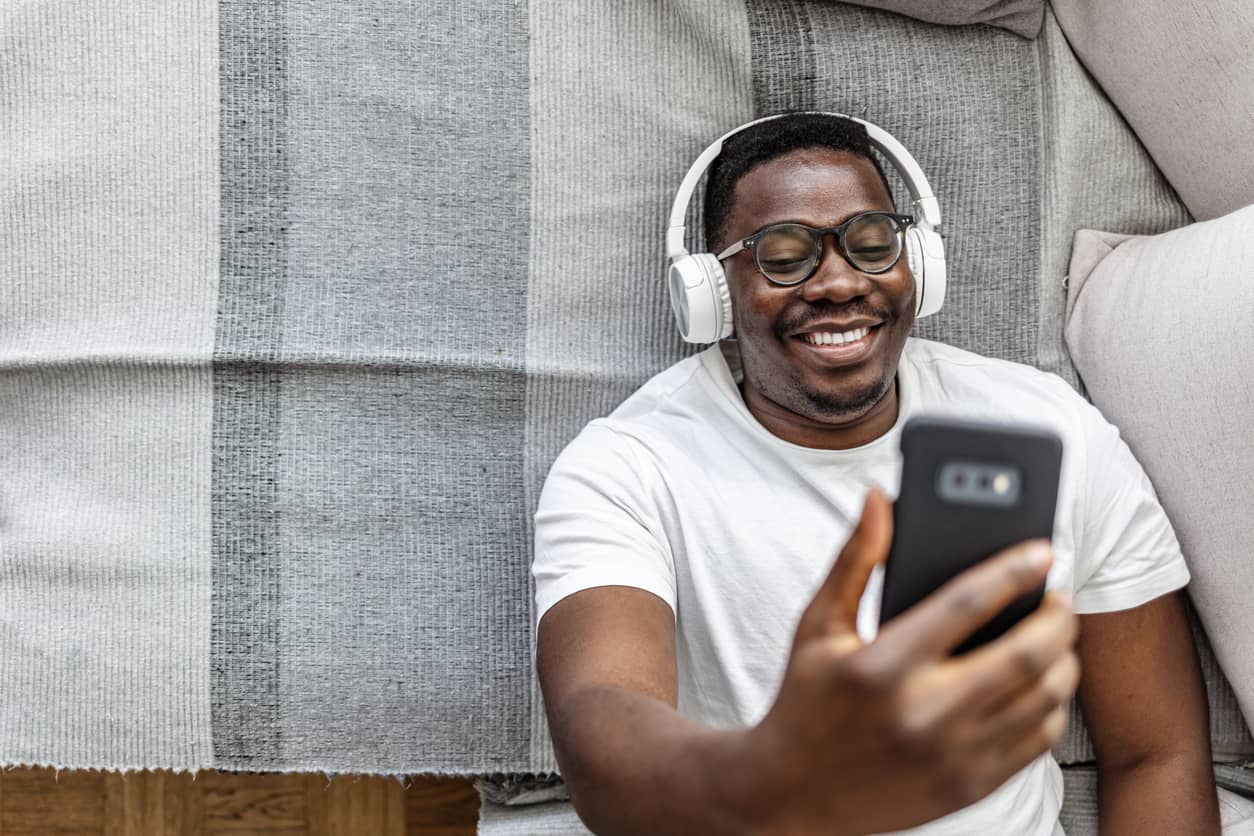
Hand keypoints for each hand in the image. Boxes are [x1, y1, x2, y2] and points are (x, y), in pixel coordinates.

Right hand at [735, 488, 1079, 835]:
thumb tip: (879, 499)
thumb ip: (854, 559)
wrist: (792, 794)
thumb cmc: (806, 698)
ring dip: (1063, 660)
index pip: (968, 603)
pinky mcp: (969, 786)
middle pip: (1026, 654)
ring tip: (1054, 637)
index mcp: (883, 665)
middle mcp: (924, 713)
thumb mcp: (817, 625)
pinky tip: (1040, 684)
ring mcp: (953, 755)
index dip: (1013, 570)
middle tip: (1059, 596)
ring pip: (1043, 699)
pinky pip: (1037, 741)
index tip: (1042, 549)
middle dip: (1058, 617)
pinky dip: (1052, 706)